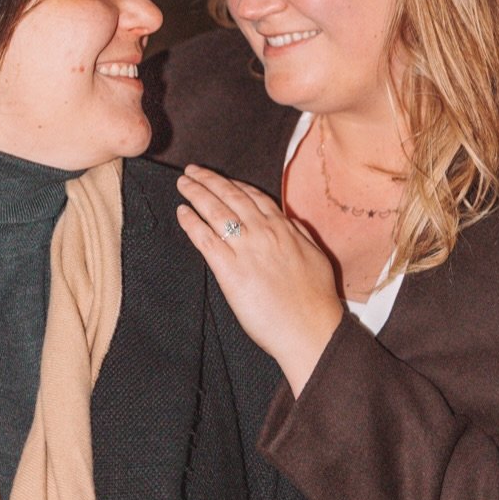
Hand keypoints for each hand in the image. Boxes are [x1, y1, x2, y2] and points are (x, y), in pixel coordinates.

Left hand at [176, 164, 344, 395]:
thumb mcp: (316, 255)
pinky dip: (191, 223)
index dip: (234, 184)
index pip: (254, 196)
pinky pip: (205, 239)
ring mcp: (246, 249)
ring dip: (196, 193)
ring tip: (183, 183)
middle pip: (231, 197)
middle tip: (192, 171)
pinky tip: (182, 212)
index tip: (221, 180)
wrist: (310, 328)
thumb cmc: (317, 300)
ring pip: (215, 211)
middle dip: (209, 180)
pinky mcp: (230, 270)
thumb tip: (289, 221)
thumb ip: (299, 234)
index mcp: (284, 228)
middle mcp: (263, 232)